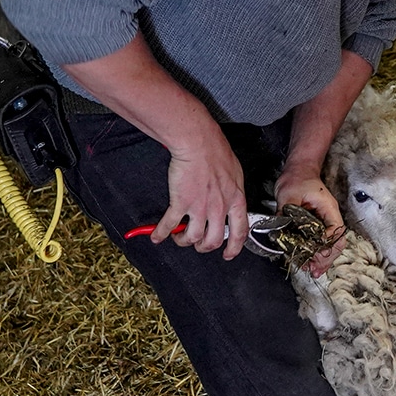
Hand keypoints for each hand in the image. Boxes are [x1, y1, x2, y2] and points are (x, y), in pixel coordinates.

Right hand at [154, 125, 249, 259]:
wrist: (198, 142)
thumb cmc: (216, 151)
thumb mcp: (234, 173)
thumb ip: (232, 190)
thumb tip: (230, 197)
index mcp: (235, 200)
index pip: (239, 231)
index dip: (234, 247)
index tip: (228, 254)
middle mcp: (220, 207)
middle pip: (214, 240)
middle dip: (204, 246)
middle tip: (198, 244)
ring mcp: (200, 207)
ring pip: (193, 237)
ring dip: (184, 241)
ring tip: (179, 238)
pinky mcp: (181, 202)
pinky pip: (170, 224)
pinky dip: (161, 233)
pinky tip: (156, 236)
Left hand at [276, 167, 347, 277]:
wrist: (299, 170)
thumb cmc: (297, 178)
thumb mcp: (288, 194)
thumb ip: (285, 213)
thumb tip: (280, 231)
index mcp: (328, 208)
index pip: (336, 230)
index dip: (327, 244)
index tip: (315, 253)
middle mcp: (330, 217)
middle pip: (337, 242)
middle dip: (327, 258)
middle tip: (314, 269)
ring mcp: (325, 222)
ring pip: (331, 245)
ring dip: (322, 259)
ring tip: (312, 270)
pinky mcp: (317, 225)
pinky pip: (321, 242)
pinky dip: (316, 253)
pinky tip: (309, 261)